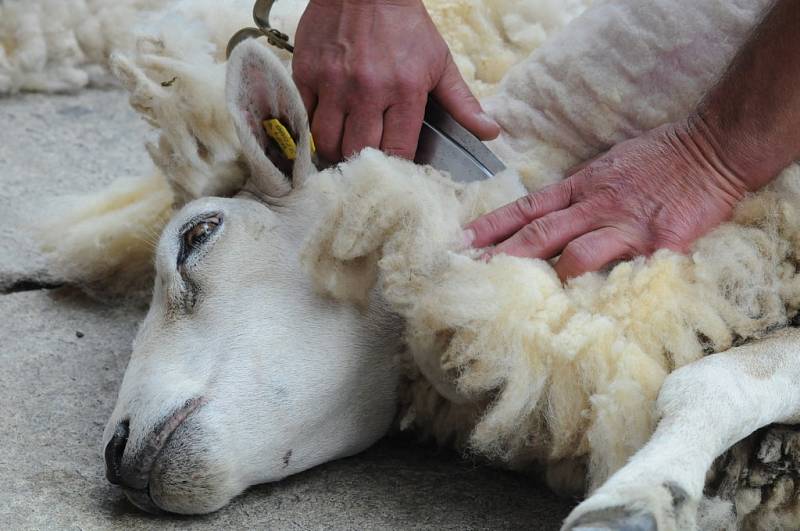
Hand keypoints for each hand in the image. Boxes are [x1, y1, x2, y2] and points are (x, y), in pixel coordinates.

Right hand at [292, 0, 499, 161]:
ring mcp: (333, 83)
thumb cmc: (404, 25)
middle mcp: (367, 91)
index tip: (394, 168)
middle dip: (362, 164)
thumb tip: (490, 132)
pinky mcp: (306, 73)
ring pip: (327, 141)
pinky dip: (312, 128)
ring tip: (343, 149)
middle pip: (358, 151)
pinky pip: (305, 116)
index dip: (395, 165)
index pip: (398, 150)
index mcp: (404, 91)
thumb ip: (462, 103)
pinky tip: (324, 128)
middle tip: (364, 163)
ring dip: (335, 151)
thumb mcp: (440, 61)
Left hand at [464, 120, 751, 280]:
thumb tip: (547, 217)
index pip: (525, 207)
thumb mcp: (608, 167)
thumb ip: (578, 195)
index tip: (460, 242)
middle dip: (500, 255)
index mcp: (581, 187)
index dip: (491, 225)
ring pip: (575, 254)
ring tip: (519, 299)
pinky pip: (626, 272)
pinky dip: (608, 289)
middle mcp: (595, 205)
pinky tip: (589, 311)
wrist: (713, 147)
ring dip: (548, 276)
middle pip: (538, 233)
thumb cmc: (660, 158)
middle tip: (468, 272)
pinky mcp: (658, 244)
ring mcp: (625, 225)